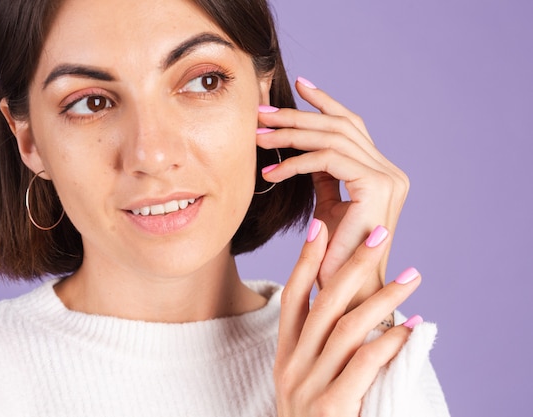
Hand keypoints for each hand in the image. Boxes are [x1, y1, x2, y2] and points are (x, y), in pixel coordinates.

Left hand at [258, 77, 409, 309]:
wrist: (349, 295)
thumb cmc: (335, 256)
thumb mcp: (330, 206)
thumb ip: (324, 176)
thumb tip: (303, 150)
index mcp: (381, 173)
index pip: (352, 125)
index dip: (325, 103)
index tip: (299, 85)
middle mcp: (389, 171)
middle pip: (340, 126)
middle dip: (298, 116)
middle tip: (261, 112)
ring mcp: (387, 178)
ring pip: (333, 138)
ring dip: (291, 134)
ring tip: (258, 135)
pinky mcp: (376, 187)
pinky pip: (328, 160)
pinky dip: (296, 163)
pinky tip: (272, 172)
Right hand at [274, 221, 421, 416]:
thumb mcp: (305, 379)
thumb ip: (320, 345)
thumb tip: (350, 304)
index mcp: (285, 352)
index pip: (292, 296)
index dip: (306, 260)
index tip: (321, 225)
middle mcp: (291, 364)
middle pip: (323, 303)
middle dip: (352, 264)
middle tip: (381, 234)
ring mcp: (308, 387)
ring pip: (347, 329)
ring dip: (383, 298)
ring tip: (413, 277)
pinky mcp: (331, 409)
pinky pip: (364, 365)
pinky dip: (391, 342)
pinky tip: (412, 328)